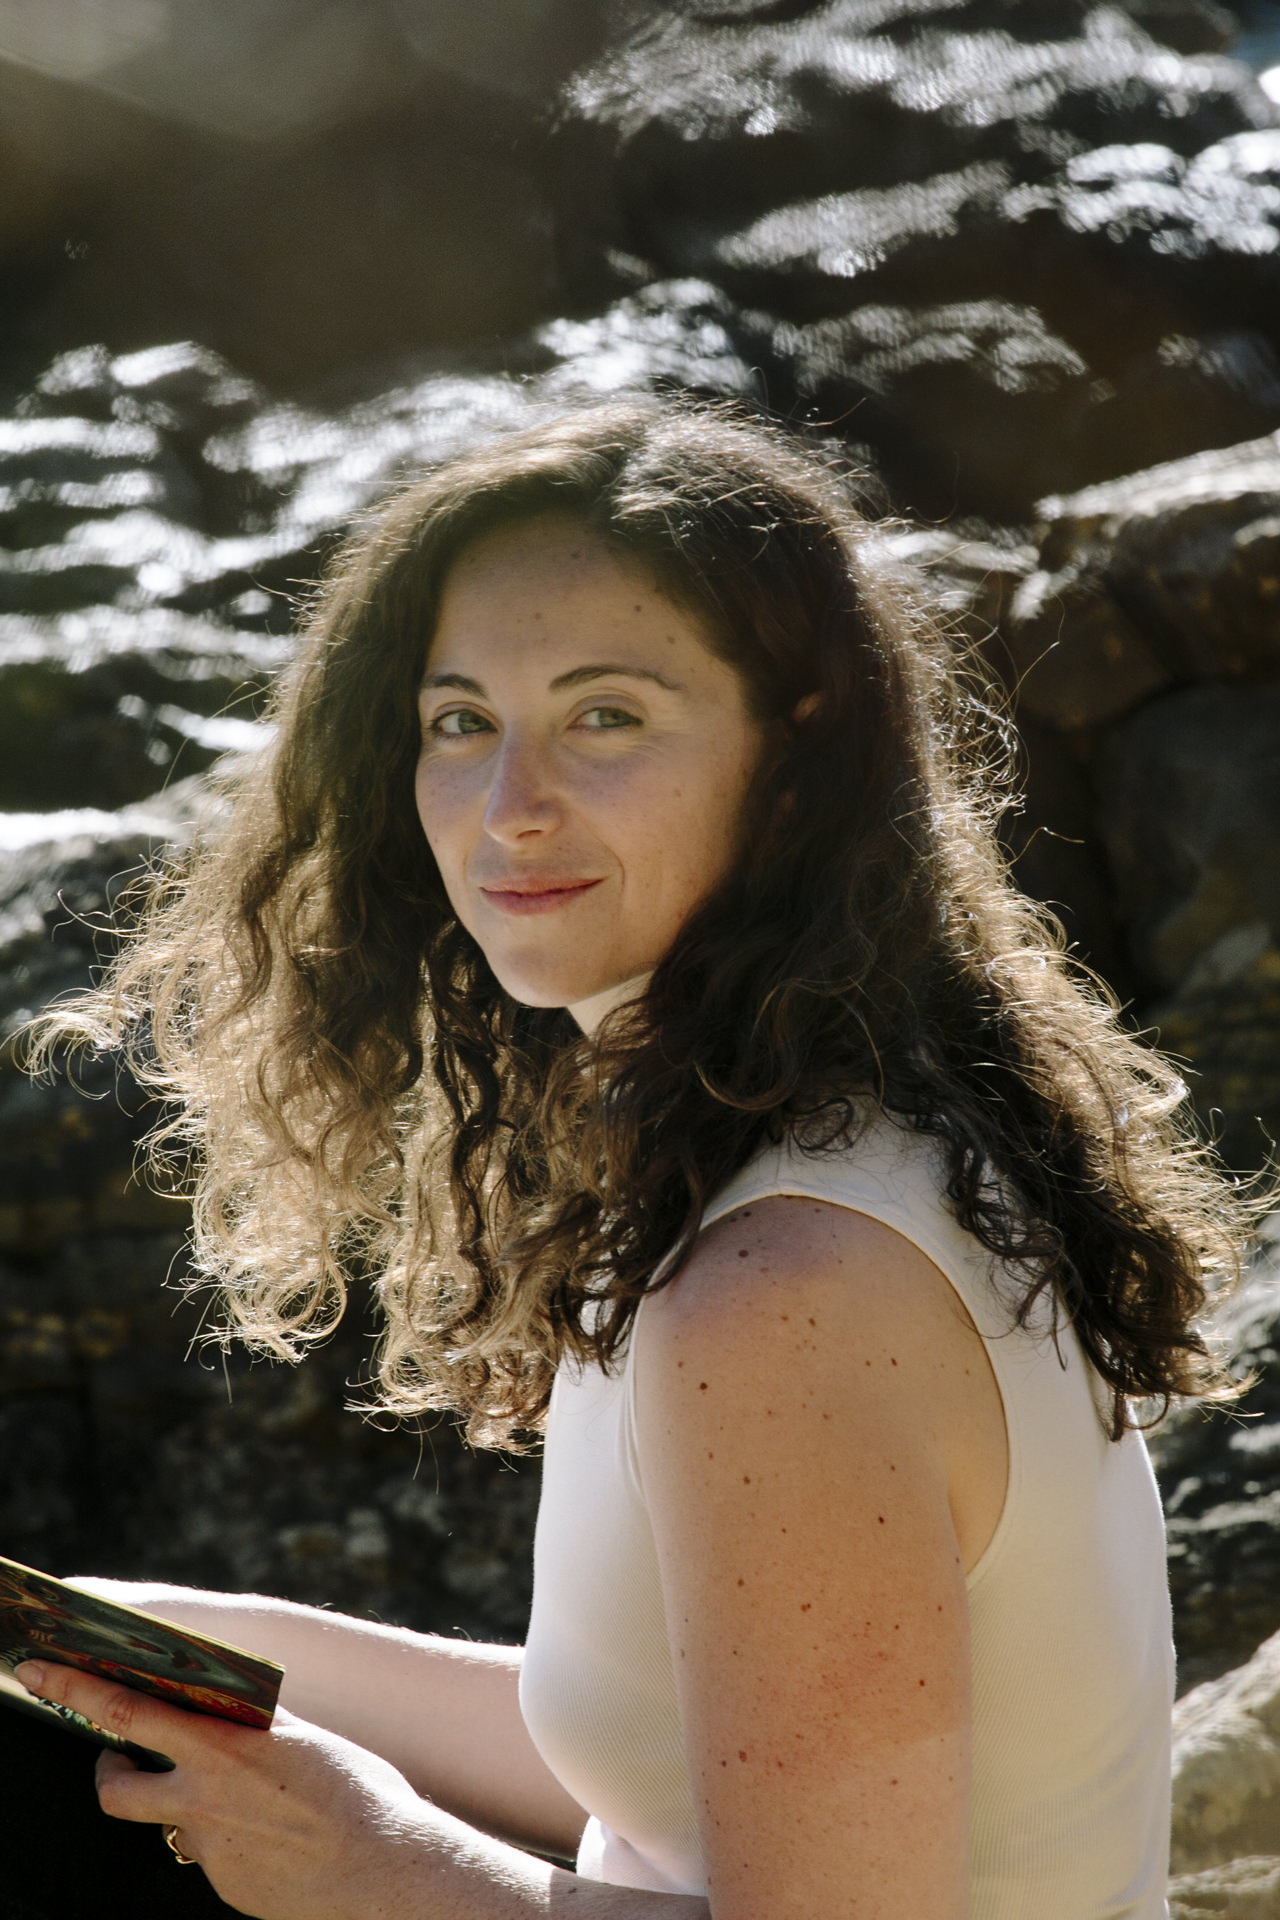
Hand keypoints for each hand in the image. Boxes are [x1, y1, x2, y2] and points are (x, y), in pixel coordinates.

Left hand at [15, 1658, 439, 1919]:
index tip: (35, 1671)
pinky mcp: (224, 1888)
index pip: (122, 1711)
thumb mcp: (302, 1737)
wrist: (381, 1873)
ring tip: (220, 1799)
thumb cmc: (356, 1793)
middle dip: (107, 1770)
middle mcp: (201, 1801)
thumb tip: (231, 1709)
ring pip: (167, 1825)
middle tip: (115, 1759)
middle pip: (115, 1789)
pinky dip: (232, 1843)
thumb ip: (255, 1724)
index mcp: (219, 1748)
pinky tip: (273, 1840)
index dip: (72, 1688)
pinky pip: (212, 1857)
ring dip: (177, 1808)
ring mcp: (208, 1850)